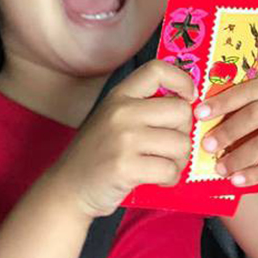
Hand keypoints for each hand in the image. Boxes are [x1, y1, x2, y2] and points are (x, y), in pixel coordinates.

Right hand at [47, 60, 194, 217]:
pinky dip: (170, 179)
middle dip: (185, 133)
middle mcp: (121, 112)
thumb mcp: (113, 119)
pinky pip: (170, 170)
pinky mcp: (125, 167)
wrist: (67, 188)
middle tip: (170, 147)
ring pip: (181, 144)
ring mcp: (123, 139)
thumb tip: (189, 104)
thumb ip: (144, 108)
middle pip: (181, 111)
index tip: (188, 98)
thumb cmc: (98, 154)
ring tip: (163, 166)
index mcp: (119, 96)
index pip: (157, 70)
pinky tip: (156, 180)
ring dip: (179, 160)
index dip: (182, 81)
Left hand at [195, 76, 257, 185]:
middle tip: (206, 145)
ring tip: (220, 168)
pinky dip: (254, 174)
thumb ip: (243, 110)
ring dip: (238, 157)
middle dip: (228, 131)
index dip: (224, 101)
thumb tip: (204, 118)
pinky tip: (236, 180)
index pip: (251, 89)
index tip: (199, 114)